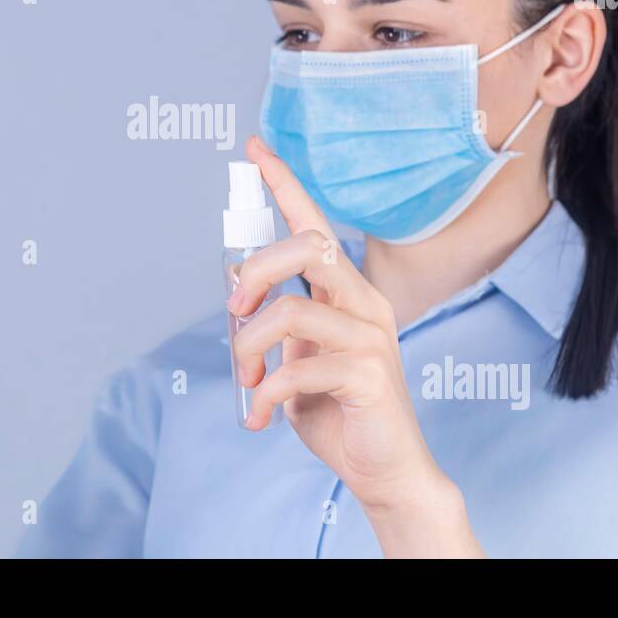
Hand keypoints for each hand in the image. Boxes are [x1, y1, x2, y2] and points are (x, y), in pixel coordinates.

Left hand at [228, 135, 482, 556]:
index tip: (254, 148)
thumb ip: (276, 325)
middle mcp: (364, 303)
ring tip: (245, 382)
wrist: (384, 469)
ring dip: (248, 349)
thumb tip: (237, 294)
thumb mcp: (296, 359)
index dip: (285, 184)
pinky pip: (297, 369)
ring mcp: (370, 337)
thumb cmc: (337, 410)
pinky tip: (259, 416)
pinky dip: (264, 394)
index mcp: (346, 293)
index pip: (315, 225)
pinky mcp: (368, 375)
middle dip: (255, 270)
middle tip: (233, 308)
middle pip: (306, 247)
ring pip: (289, 312)